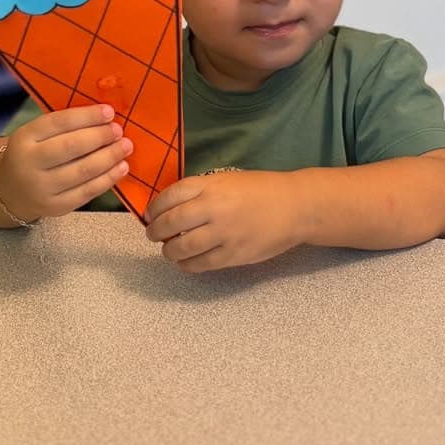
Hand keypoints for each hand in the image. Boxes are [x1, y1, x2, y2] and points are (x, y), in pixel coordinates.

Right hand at [0, 105, 132, 220]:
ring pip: (82, 171)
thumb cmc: (33, 154)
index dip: (86, 116)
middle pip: (71, 147)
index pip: (58, 123)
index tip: (109, 112)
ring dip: (109, 157)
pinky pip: (87, 192)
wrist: (11, 190)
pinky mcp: (56, 207)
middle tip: (118, 131)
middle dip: (100, 137)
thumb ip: (64, 126)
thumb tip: (104, 117)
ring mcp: (42, 188)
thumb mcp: (36, 135)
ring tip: (125, 147)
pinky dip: (108, 179)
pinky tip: (121, 167)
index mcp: (24, 138)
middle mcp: (29, 163)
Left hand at [144, 170, 302, 271]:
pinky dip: (187, 265)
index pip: (170, 196)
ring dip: (169, 251)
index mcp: (211, 185)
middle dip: (155, 231)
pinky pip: (201, 264)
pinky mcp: (233, 254)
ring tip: (169, 250)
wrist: (295, 207)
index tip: (150, 214)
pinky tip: (185, 262)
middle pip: (171, 223)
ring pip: (182, 247)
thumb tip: (171, 209)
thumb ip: (200, 192)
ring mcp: (223, 233)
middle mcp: (214, 208)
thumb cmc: (260, 190)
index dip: (154, 208)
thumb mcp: (227, 180)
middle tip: (153, 235)